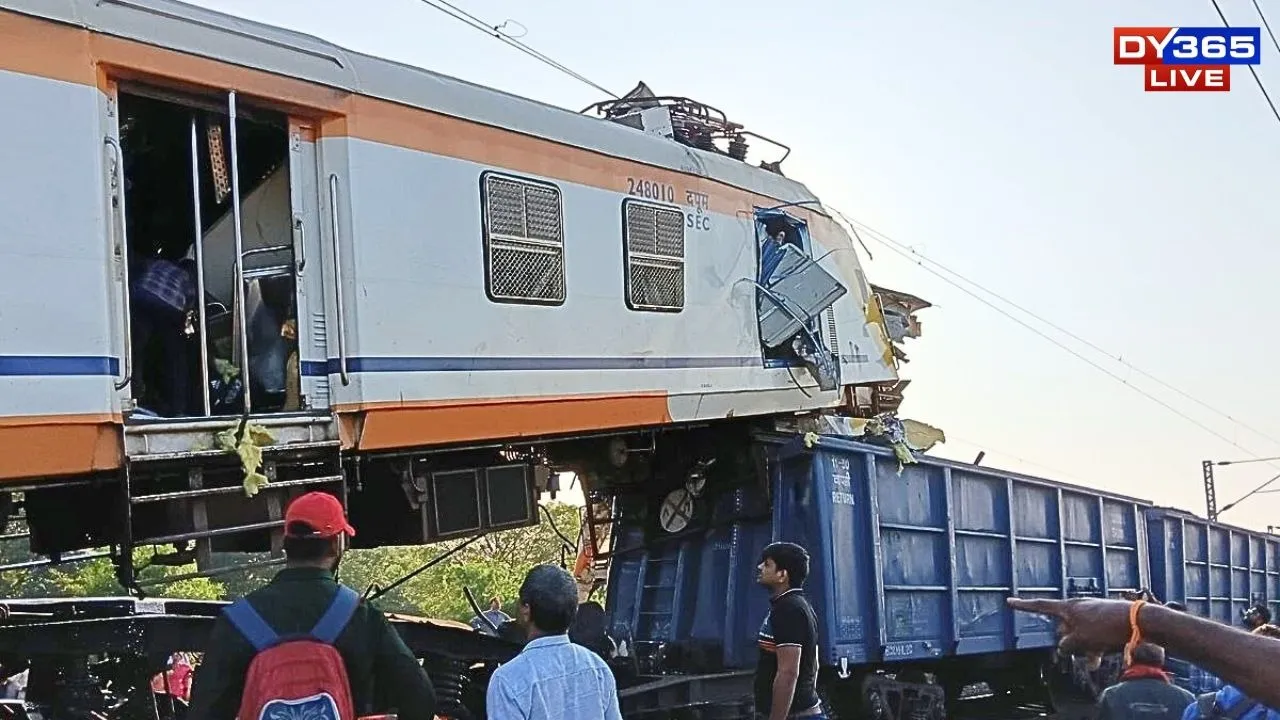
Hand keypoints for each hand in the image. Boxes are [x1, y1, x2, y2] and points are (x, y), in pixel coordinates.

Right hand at [1006, 596, 1135, 654]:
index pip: (1041, 606)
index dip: (1024, 606)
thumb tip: (1064, 647)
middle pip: (1063, 626)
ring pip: (1079, 633)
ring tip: (1094, 660)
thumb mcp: (1080, 639)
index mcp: (1068, 607)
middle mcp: (1079, 608)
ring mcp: (1093, 613)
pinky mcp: (1105, 620)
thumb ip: (1066, 644)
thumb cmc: (1106, 627)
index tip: (1010, 601)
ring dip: (1083, 648)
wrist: (1139, 622)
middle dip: (1067, 640)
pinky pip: (1093, 635)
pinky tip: (1101, 657)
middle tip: (1078, 651)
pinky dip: (1094, 646)